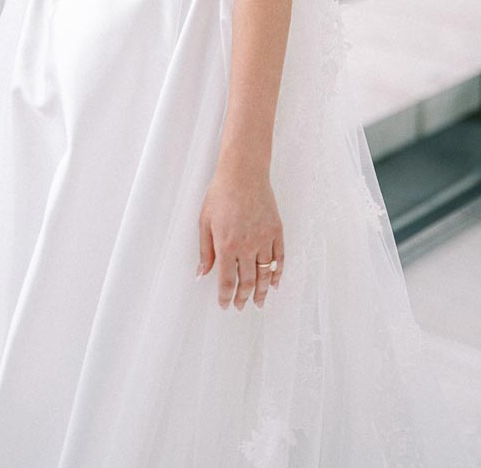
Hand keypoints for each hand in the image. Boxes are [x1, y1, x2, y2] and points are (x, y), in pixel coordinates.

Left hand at [196, 162, 283, 310]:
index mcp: (226, 245)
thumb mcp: (204, 221)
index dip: (226, 297)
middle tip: (241, 307)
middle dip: (243, 298)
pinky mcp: (276, 231)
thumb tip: (201, 274)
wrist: (243, 173)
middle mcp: (246, 246)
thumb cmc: (220, 194)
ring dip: (261, 292)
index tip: (225, 305)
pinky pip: (279, 258)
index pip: (227, 281)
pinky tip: (274, 283)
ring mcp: (264, 239)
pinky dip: (277, 274)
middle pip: (246, 282)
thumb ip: (204, 250)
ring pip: (264, 274)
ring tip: (258, 302)